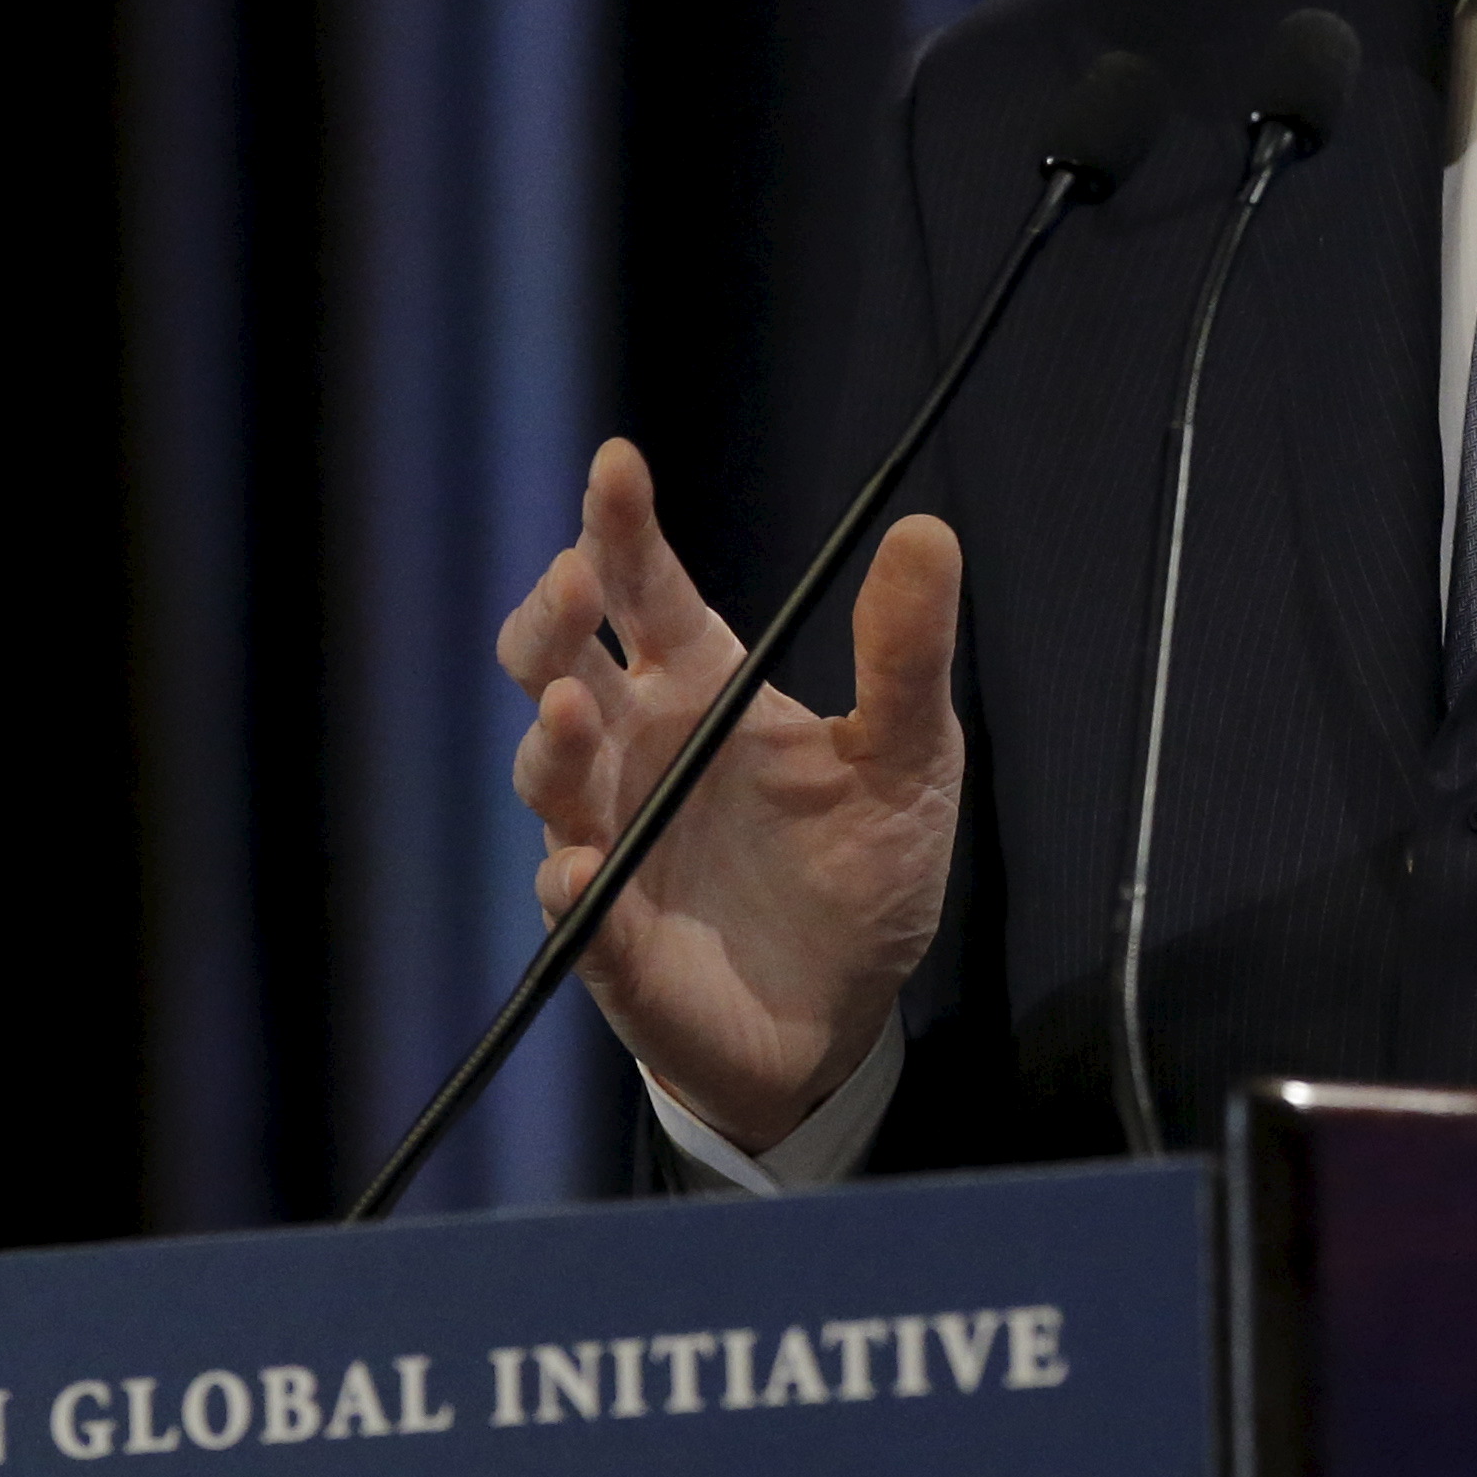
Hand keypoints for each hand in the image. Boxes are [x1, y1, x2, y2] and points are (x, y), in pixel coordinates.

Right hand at [496, 441, 963, 1151]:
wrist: (847, 1013)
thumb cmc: (865, 868)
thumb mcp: (912, 753)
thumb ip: (909, 651)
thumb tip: (925, 530)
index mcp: (702, 686)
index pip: (644, 589)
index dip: (621, 527)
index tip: (617, 463)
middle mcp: (639, 750)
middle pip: (557, 662)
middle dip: (552, 618)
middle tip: (573, 577)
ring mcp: (613, 841)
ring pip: (552, 775)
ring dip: (553, 742)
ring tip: (574, 708)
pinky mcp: (612, 939)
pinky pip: (575, 906)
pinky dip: (571, 882)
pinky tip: (577, 866)